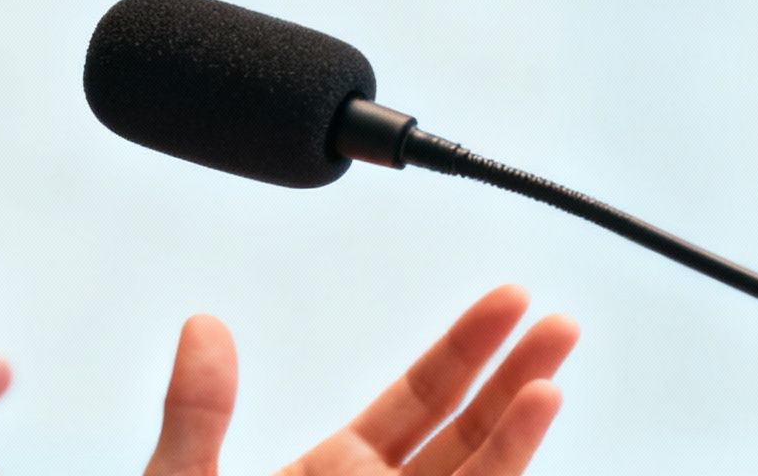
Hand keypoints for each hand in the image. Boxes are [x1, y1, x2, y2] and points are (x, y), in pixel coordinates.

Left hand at [146, 286, 578, 475]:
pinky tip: (510, 469)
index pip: (422, 399)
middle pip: (470, 440)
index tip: (510, 298)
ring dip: (516, 444)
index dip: (468, 349)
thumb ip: (197, 414)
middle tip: (560, 324)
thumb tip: (204, 326)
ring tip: (549, 387)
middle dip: (518, 383)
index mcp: (336, 475)